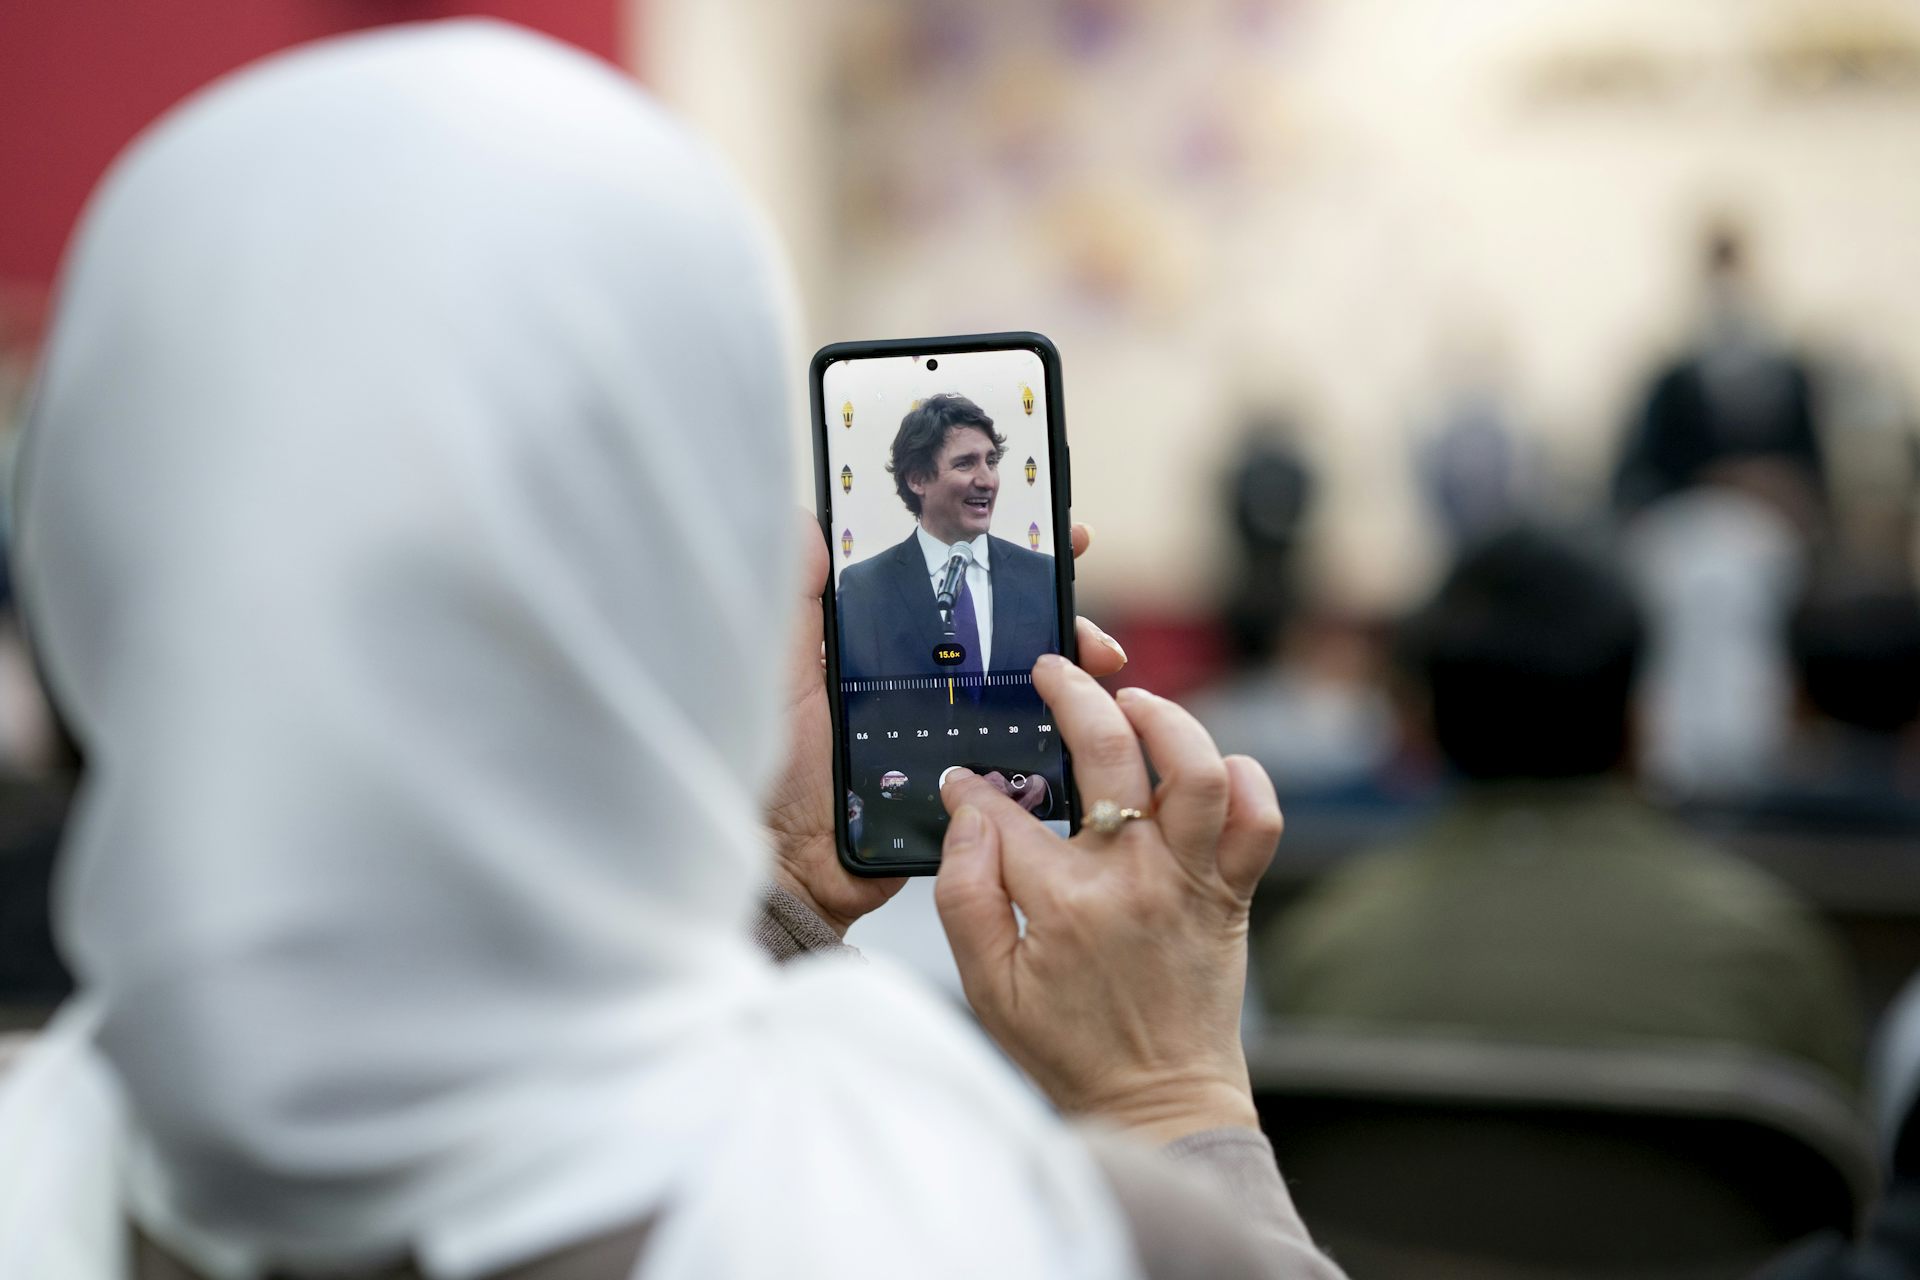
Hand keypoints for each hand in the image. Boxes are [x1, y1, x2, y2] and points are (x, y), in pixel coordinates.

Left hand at [762, 515, 1125, 937]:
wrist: (794, 867)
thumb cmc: (776, 772)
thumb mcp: (784, 673)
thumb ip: (800, 601)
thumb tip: (808, 519)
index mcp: (889, 652)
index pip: (962, 591)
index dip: (1014, 562)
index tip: (1061, 537)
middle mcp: (929, 688)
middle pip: (1013, 639)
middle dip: (1064, 620)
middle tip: (1090, 621)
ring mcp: (955, 737)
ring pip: (1033, 694)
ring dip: (1076, 677)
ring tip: (1100, 664)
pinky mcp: (973, 788)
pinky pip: (1028, 758)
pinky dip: (1063, 740)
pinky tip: (1088, 725)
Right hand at [935, 657, 1282, 1141]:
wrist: (1160, 1103)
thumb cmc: (1068, 1046)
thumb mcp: (987, 986)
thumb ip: (965, 896)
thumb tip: (966, 815)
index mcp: (1062, 901)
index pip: (1006, 809)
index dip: (973, 787)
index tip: (962, 780)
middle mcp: (1133, 878)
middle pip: (1108, 751)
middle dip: (1071, 694)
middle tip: (1051, 670)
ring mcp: (1191, 881)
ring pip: (1198, 769)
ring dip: (1166, 718)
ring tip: (1132, 702)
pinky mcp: (1232, 893)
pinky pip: (1260, 821)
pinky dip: (1245, 782)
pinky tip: (1210, 767)